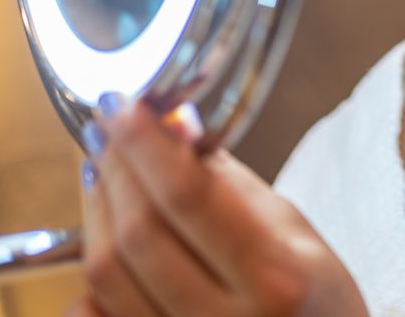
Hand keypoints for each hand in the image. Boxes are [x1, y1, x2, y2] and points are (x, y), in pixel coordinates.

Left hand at [69, 97, 367, 316]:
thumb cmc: (317, 299)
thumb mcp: (292, 230)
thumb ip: (227, 182)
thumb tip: (172, 124)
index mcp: (275, 276)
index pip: (189, 196)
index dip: (144, 145)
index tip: (121, 107)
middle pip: (139, 232)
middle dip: (114, 169)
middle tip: (107, 132)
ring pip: (104, 275)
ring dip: (93, 213)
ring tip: (102, 175)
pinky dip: (87, 278)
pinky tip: (100, 240)